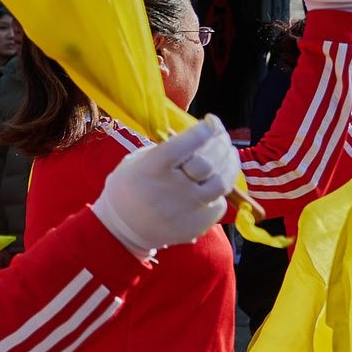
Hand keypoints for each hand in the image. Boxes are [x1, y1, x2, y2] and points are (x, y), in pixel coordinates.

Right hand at [92, 114, 237, 253]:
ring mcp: (185, 210)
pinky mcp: (196, 225)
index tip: (210, 122)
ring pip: (222, 183)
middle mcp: (170, 190)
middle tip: (220, 135)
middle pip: (208, 162)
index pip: (186, 144)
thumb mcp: (136, 163)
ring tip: (228, 152)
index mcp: (151, 170)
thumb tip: (201, 136)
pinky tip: (214, 181)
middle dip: (220, 142)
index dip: (204, 130)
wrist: (122, 229)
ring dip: (229, 163)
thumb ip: (166, 150)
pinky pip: (218, 203)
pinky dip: (219, 190)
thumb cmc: (130, 189)